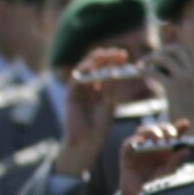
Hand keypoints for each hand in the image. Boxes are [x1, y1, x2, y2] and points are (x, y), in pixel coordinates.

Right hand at [56, 48, 122, 177]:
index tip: (124, 55)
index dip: (112, 61)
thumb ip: (110, 88)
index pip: (104, 69)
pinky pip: (75, 80)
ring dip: (93, 60)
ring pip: (83, 70)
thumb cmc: (99, 127)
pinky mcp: (70, 96)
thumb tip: (114, 70)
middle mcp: (87, 88)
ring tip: (105, 55)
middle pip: (94, 67)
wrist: (87, 142)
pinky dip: (83, 72)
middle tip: (117, 52)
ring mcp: (78, 91)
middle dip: (105, 58)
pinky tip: (94, 67)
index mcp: (98, 90)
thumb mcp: (109, 103)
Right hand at [119, 121, 191, 194]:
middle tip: (171, 136)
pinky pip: (128, 144)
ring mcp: (139, 147)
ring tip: (158, 139)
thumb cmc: (154, 184)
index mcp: (166, 148)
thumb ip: (175, 161)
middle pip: (159, 129)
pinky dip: (133, 141)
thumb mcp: (167, 173)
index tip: (185, 124)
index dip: (179, 127)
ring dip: (151, 132)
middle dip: (165, 129)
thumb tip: (186, 150)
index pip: (173, 133)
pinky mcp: (126, 153)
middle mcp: (153, 144)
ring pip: (144, 131)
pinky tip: (141, 142)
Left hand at [140, 42, 193, 129]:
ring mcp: (185, 78)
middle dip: (161, 50)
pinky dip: (145, 70)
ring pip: (165, 57)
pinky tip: (138, 72)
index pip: (186, 49)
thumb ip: (185, 79)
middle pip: (177, 48)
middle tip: (148, 59)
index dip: (171, 49)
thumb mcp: (192, 91)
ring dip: (150, 59)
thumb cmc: (192, 115)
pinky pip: (155, 72)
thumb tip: (170, 72)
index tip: (160, 55)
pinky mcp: (173, 87)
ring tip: (141, 64)